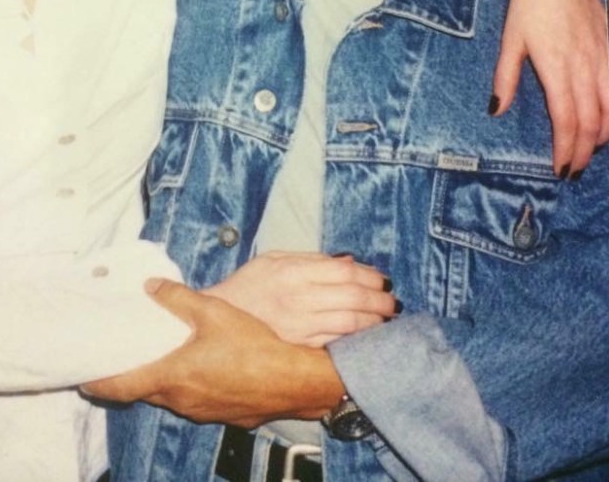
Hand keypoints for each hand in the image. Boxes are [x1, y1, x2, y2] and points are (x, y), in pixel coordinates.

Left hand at [82, 279, 343, 426]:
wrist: (294, 381)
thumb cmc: (252, 346)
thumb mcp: (214, 312)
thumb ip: (179, 298)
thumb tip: (150, 285)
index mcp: (172, 376)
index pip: (119, 386)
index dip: (97, 381)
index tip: (81, 375)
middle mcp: (180, 400)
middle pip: (143, 391)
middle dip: (130, 374)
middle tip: (122, 353)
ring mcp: (200, 411)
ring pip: (168, 396)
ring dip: (159, 379)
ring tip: (158, 355)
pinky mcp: (220, 413)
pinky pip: (191, 400)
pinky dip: (184, 385)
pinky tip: (198, 366)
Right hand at [203, 251, 396, 346]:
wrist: (216, 321)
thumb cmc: (247, 286)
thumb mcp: (273, 259)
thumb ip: (311, 259)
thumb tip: (349, 261)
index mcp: (292, 271)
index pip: (344, 272)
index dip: (369, 275)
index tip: (382, 279)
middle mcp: (297, 299)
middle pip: (352, 298)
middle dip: (379, 300)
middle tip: (392, 301)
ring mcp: (298, 327)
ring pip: (349, 325)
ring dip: (374, 322)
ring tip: (386, 318)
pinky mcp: (297, 349)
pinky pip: (335, 345)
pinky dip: (355, 341)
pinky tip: (366, 337)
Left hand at [492, 0, 608, 176]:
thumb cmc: (529, 3)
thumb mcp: (510, 40)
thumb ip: (505, 78)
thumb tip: (496, 110)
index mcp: (557, 68)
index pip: (567, 119)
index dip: (566, 148)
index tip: (561, 169)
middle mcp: (584, 66)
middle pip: (593, 121)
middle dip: (585, 150)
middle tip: (575, 169)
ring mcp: (602, 55)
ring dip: (605, 134)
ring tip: (593, 149)